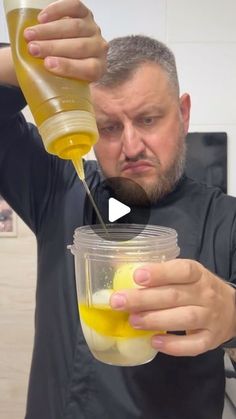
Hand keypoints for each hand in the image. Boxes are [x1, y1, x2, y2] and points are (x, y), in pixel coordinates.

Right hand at [23, 0, 107, 80]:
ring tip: (29, 35)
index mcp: (98, 69)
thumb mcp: (65, 80)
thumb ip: (58, 79)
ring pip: (74, 27)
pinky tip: (41, 18)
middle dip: (53, 47)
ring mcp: (93, 29)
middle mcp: (99, 48)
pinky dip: (57, 10)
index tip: (48, 64)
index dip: (68, 66)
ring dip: (49, 31)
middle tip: (32, 49)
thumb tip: (38, 79)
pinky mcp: (85, 13)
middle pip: (79, 47)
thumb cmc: (64, 67)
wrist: (68, 49)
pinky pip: (74, 7)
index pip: (89, 69)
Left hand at [110, 259, 235, 355]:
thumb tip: (125, 275)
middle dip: (143, 299)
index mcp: (198, 274)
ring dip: (155, 320)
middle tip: (118, 302)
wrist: (232, 310)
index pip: (182, 270)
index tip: (137, 276)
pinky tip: (154, 341)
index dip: (159, 273)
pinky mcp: (210, 339)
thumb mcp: (187, 275)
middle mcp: (206, 295)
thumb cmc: (199, 289)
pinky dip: (173, 346)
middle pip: (175, 296)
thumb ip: (164, 275)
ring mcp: (210, 318)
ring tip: (133, 321)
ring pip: (184, 319)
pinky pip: (193, 345)